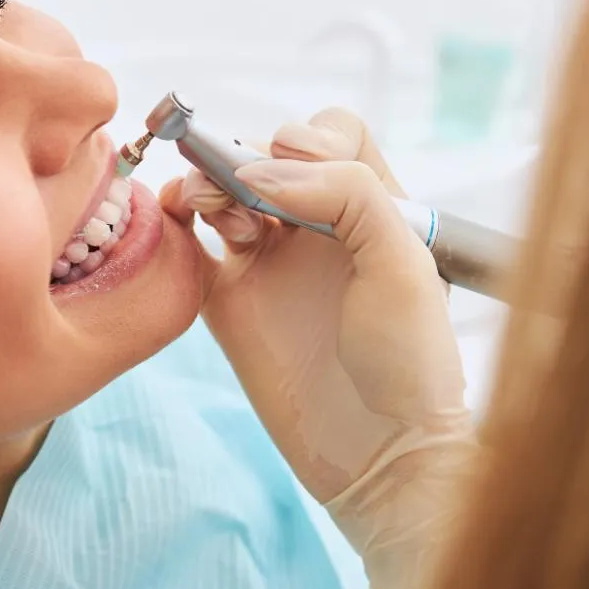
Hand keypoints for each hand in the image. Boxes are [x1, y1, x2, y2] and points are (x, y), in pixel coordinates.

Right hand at [160, 109, 473, 588]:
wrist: (381, 454)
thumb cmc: (411, 363)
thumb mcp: (403, 260)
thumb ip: (347, 193)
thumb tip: (264, 170)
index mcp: (372, 208)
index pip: (332, 134)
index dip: (310, 139)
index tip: (302, 173)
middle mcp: (318, 227)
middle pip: (267, 154)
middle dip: (251, 158)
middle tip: (254, 200)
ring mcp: (269, 262)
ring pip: (224, 189)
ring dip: (211, 183)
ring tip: (220, 214)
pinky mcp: (229, 301)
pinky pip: (191, 243)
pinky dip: (177, 218)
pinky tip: (182, 218)